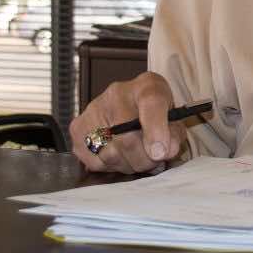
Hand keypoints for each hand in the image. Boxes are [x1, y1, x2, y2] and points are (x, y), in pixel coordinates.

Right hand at [69, 72, 184, 172]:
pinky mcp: (78, 128)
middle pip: (128, 139)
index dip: (157, 131)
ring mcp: (93, 109)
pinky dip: (112, 166)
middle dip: (144, 160)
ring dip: (129, 165)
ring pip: (111, 154)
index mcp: (147, 86)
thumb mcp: (174, 118)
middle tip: (153, 162)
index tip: (161, 153)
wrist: (131, 104)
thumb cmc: (155, 112)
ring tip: (139, 159)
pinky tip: (122, 157)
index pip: (152, 103)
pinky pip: (96, 161)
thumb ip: (174, 133)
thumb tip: (165, 151)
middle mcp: (116, 94)